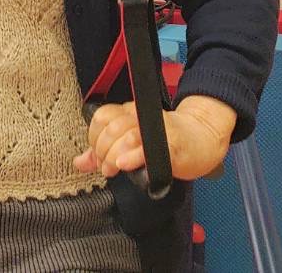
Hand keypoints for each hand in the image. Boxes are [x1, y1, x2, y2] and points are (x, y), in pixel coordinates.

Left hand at [74, 95, 234, 181]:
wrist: (201, 141)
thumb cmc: (167, 143)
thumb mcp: (131, 144)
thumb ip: (104, 152)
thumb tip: (80, 162)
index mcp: (128, 113)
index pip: (101, 117)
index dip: (94, 138)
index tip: (97, 156)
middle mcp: (140, 116)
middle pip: (110, 127)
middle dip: (103, 150)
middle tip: (106, 166)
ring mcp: (157, 128)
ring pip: (125, 134)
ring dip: (114, 155)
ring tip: (115, 167)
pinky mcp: (172, 143)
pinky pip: (148, 146)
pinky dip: (133, 155)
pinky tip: (125, 163)